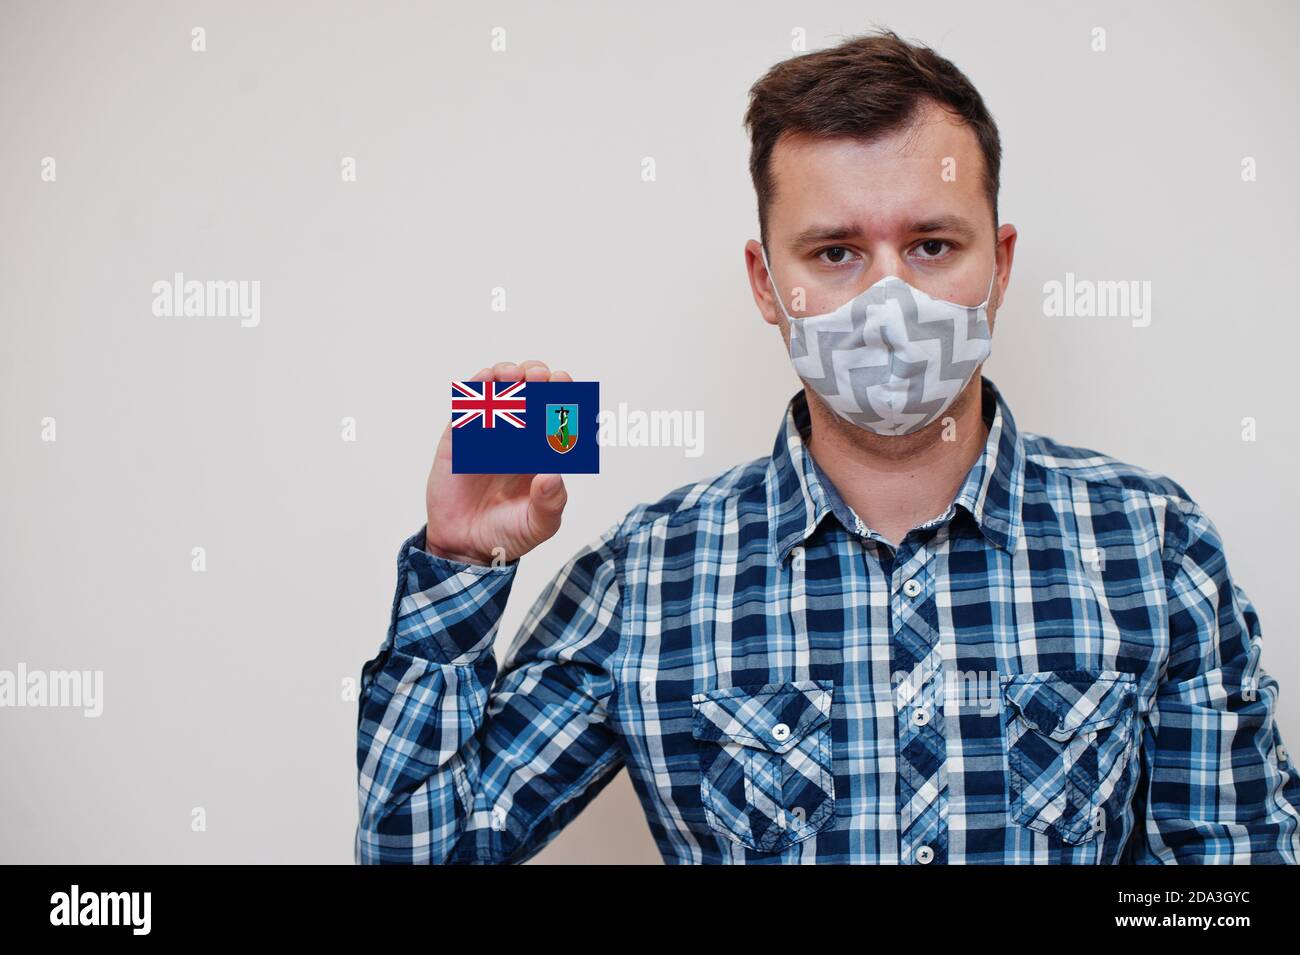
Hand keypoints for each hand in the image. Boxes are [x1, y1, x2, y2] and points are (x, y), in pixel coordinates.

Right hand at [424, 360, 570, 566]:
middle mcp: (517, 438)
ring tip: (512, 374)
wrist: (466, 548)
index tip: (563, 384)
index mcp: (542, 453)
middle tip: (538, 375)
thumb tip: (552, 476)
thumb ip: (550, 503)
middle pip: (530, 395)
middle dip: (536, 378)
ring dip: (506, 377)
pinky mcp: (460, 439)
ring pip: (499, 394)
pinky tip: (484, 379)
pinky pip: (467, 408)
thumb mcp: (538, 525)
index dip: (561, 395)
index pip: (556, 415)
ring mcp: (488, 436)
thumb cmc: (508, 534)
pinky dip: (475, 390)